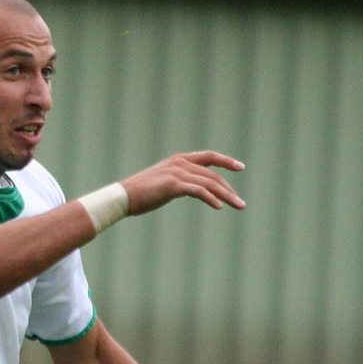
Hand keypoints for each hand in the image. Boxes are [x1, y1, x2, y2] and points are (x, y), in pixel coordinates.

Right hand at [121, 151, 245, 215]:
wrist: (122, 196)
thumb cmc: (140, 193)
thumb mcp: (163, 182)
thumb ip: (179, 181)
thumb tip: (192, 189)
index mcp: (179, 160)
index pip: (209, 157)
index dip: (226, 161)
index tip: (240, 167)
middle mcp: (180, 163)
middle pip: (213, 175)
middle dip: (228, 189)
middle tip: (240, 203)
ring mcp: (177, 173)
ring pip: (209, 183)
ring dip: (226, 196)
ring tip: (237, 205)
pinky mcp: (173, 185)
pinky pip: (199, 191)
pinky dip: (211, 198)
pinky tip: (218, 206)